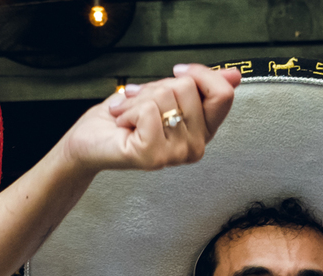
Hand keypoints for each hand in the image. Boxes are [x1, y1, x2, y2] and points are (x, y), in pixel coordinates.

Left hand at [63, 65, 239, 173]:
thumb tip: (234, 75)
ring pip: (166, 96)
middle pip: (188, 88)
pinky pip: (148, 110)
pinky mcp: (154, 156)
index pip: (222, 94)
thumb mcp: (164, 93)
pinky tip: (123, 125)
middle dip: (157, 87)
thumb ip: (199, 86)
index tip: (175, 72)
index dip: (199, 73)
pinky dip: (128, 109)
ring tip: (128, 116)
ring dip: (138, 99)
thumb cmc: (123, 119)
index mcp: (203, 131)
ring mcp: (176, 155)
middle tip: (140, 105)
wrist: (88, 141)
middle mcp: (195, 147)